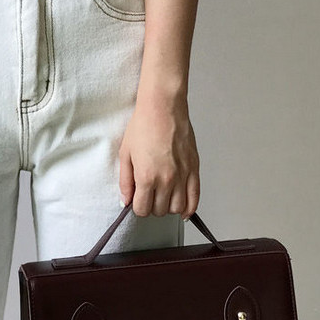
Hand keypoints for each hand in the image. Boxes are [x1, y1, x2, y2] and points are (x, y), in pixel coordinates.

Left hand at [118, 92, 199, 220]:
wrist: (163, 108)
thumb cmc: (143, 126)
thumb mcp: (125, 154)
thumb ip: (125, 181)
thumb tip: (125, 200)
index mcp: (146, 177)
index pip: (142, 209)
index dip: (137, 206)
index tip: (137, 200)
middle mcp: (166, 180)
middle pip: (160, 210)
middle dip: (152, 206)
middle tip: (149, 194)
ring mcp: (182, 176)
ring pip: (177, 208)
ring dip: (169, 206)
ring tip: (163, 196)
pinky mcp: (194, 169)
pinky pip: (194, 198)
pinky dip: (189, 208)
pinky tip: (183, 209)